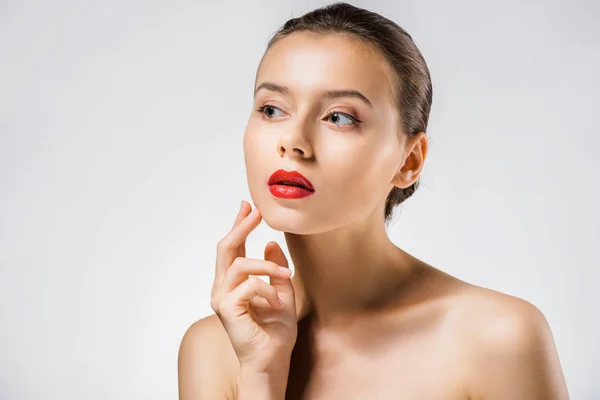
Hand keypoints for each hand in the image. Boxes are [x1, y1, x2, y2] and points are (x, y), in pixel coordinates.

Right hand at [210, 201, 297, 373]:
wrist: (272, 360)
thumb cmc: (275, 332)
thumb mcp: (282, 293)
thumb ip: (275, 269)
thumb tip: (270, 244)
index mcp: (234, 284)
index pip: (233, 249)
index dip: (238, 225)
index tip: (246, 206)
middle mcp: (223, 288)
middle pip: (226, 248)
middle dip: (241, 226)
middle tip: (256, 211)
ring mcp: (222, 298)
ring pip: (240, 263)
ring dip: (267, 267)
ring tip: (285, 277)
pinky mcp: (226, 308)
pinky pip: (249, 285)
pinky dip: (268, 290)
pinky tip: (277, 305)